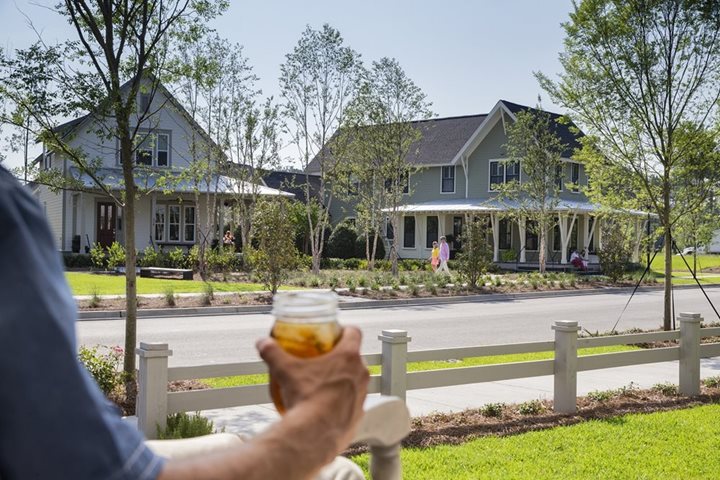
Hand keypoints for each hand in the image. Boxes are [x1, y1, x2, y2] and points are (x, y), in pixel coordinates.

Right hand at [256, 327, 368, 453]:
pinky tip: (326, 406)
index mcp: (348, 356)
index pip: (354, 332)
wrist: (314, 435)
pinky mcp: (359, 414)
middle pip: (355, 356)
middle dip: (341, 356)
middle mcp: (361, 373)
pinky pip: (352, 402)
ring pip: (356, 380)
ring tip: (323, 384)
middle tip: (323, 360)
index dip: (344, 329)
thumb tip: (262, 343)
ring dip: (343, 379)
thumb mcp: (284, 370)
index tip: (334, 333)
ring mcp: (362, 395)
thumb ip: (272, 353)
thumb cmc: (305, 398)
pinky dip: (342, 402)